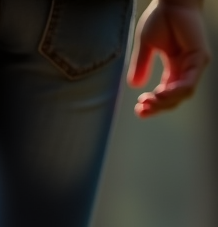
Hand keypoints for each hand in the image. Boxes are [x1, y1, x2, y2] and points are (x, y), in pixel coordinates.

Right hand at [129, 0, 210, 117]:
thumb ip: (141, 65)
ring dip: (164, 103)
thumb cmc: (161, 18)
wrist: (172, 1)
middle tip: (140, 108)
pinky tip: (159, 94)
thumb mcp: (146, 47)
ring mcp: (196, 64)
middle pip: (175, 99)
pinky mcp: (199, 58)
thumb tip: (135, 86)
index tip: (137, 109)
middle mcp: (188, 68)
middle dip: (157, 107)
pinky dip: (174, 93)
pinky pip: (188, 84)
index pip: (168, 94)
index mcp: (176, 67)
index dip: (154, 105)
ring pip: (183, 95)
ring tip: (147, 101)